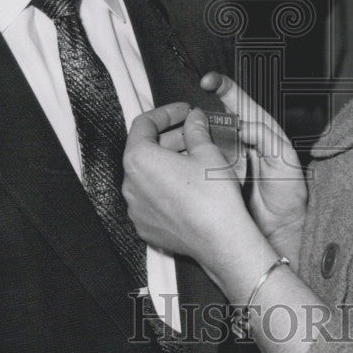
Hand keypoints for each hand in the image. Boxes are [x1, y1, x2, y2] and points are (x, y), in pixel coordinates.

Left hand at [122, 102, 253, 272]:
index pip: (144, 123)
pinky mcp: (146, 226)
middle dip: (170, 137)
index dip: (166, 112)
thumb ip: (196, 129)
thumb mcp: (207, 151)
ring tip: (194, 157)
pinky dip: (166, 186)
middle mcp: (131, 184)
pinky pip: (151, 198)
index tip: (183, 111)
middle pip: (144, 149)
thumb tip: (194, 118)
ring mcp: (136, 208)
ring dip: (167, 162)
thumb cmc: (213, 197)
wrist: (221, 240)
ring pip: (148, 175)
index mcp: (139, 159)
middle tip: (193, 132)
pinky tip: (189, 183)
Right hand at [201, 73, 306, 254]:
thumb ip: (266, 138)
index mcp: (259, 129)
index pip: (239, 100)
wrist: (281, 228)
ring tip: (193, 147)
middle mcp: (240, 141)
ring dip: (194, 140)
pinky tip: (190, 163)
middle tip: (193, 121)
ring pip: (203, 139)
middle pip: (214, 118)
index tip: (208, 81)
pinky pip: (200, 162)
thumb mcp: (284, 159)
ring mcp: (225, 158)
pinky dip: (193, 160)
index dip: (223, 87)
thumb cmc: (289, 194)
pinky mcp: (215, 176)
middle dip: (200, 116)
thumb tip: (243, 126)